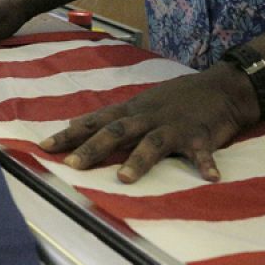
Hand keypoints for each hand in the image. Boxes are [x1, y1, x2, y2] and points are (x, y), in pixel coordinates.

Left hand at [38, 64, 258, 182]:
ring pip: (152, 143)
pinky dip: (205, 164)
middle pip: (116, 131)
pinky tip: (210, 178)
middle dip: (93, 149)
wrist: (220, 87)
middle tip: (72, 165)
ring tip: (124, 178)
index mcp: (133, 111)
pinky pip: (202, 152)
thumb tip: (75, 126)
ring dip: (138, 160)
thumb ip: (112, 117)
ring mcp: (174, 126)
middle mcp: (148, 117)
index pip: (95, 121)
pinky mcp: (201, 135)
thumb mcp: (140, 104)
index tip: (44, 146)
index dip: (70, 134)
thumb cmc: (176, 99)